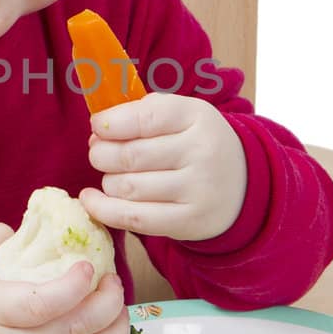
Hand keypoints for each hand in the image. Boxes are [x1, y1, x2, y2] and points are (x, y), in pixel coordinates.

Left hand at [79, 92, 247, 242]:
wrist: (242, 187)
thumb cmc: (198, 146)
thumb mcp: (184, 116)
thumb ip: (145, 112)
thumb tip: (101, 127)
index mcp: (197, 116)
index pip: (145, 117)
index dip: (111, 123)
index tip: (97, 127)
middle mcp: (201, 152)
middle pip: (130, 155)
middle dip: (101, 154)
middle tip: (98, 153)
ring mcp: (197, 189)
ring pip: (128, 187)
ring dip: (108, 181)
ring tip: (111, 176)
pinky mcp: (189, 221)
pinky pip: (134, 218)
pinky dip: (103, 209)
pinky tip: (90, 199)